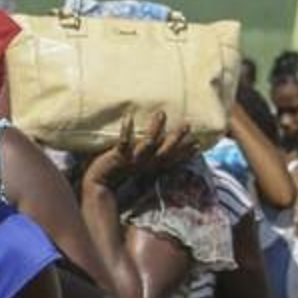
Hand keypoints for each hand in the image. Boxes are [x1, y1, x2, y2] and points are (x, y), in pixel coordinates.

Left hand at [82, 112, 196, 188]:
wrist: (99, 184)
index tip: (198, 143)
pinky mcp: (118, 157)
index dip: (185, 153)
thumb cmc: (117, 171)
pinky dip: (126, 130)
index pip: (172, 159)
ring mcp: (132, 160)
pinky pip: (123, 143)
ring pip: (148, 145)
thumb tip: (155, 141)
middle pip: (165, 151)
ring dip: (155, 129)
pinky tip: (129, 117)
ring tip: (161, 113)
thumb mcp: (136, 165)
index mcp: (150, 166)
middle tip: (187, 124)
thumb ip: (145, 154)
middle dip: (177, 139)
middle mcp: (145, 164)